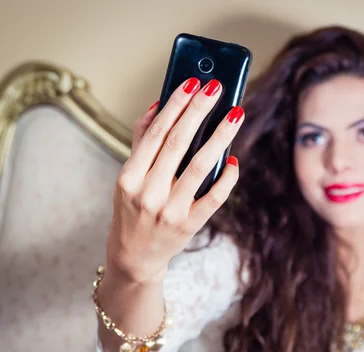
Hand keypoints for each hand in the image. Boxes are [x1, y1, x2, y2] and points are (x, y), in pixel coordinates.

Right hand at [106, 78, 242, 283]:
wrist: (134, 257)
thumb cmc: (132, 210)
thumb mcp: (128, 177)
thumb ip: (141, 142)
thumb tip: (158, 105)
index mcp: (129, 177)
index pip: (155, 133)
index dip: (175, 105)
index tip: (192, 82)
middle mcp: (148, 193)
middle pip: (178, 143)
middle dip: (198, 111)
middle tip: (217, 88)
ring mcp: (170, 211)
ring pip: (200, 166)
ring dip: (220, 137)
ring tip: (235, 114)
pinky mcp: (190, 225)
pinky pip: (214, 198)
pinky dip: (227, 178)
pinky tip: (233, 160)